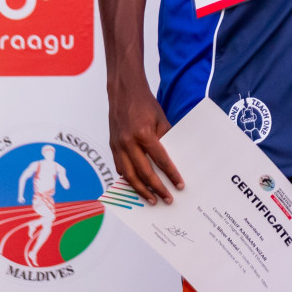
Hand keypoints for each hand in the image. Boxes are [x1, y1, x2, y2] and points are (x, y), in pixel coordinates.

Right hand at [108, 76, 183, 203]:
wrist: (124, 92)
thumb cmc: (145, 104)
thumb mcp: (161, 119)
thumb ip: (166, 139)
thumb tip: (172, 158)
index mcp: (143, 134)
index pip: (160, 160)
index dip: (171, 174)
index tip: (179, 185)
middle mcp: (128, 142)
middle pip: (144, 173)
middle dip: (156, 188)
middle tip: (167, 199)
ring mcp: (118, 145)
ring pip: (129, 175)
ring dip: (140, 190)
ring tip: (151, 200)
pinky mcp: (112, 146)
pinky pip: (120, 168)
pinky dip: (128, 179)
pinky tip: (137, 186)